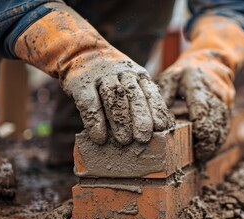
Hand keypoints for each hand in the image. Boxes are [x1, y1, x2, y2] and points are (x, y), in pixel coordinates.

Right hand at [13, 4, 173, 144]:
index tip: (161, 127)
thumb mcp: (132, 81)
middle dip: (140, 117)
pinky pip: (89, 103)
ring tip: (124, 140)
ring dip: (120, 120)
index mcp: (139, 75)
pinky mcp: (81, 83)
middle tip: (143, 138)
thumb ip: (144, 100)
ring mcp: (102, 76)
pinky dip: (95, 121)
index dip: (156, 110)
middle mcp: (122, 73)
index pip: (150, 92)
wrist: (82, 52)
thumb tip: (161, 127)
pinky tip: (99, 137)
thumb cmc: (113, 78)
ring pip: (114, 97)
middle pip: (134, 95)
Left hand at [156, 15, 243, 160]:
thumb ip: (163, 95)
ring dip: (215, 144)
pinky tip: (210, 149)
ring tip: (203, 157)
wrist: (211, 60)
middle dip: (208, 143)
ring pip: (223, 127)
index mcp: (199, 86)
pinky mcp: (229, 107)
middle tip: (197, 157)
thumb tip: (158, 119)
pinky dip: (219, 139)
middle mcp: (217, 94)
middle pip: (215, 124)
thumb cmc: (186, 71)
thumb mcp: (170, 77)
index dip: (201, 132)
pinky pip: (226, 126)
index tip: (195, 146)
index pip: (203, 113)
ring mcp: (226, 101)